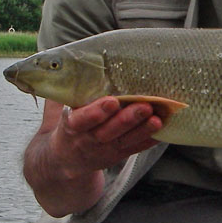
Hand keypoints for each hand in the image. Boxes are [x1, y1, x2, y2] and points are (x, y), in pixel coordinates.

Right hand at [24, 97, 162, 216]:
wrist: (63, 160)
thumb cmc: (67, 125)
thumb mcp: (59, 111)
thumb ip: (65, 91)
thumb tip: (66, 62)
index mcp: (71, 126)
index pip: (81, 120)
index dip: (96, 112)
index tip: (112, 101)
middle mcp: (87, 140)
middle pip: (108, 132)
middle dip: (127, 120)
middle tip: (145, 106)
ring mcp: (104, 150)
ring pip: (124, 141)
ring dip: (142, 130)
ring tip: (157, 119)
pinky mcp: (117, 155)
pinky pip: (134, 149)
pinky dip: (148, 140)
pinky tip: (162, 130)